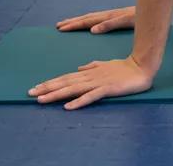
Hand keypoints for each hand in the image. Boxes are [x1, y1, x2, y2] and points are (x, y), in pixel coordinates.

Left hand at [29, 55, 153, 109]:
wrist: (142, 66)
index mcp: (90, 71)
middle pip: (66, 83)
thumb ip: (93, 66)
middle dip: (47, 88)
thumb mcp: (106, 65)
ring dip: (57, 94)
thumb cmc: (125, 67)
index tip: (35, 87)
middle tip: (30, 93)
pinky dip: (79, 101)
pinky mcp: (108, 89)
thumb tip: (79, 68)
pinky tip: (68, 107)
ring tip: (41, 100)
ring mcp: (99, 82)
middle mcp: (91, 76)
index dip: (51, 83)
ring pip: (74, 89)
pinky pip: (91, 96)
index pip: (66, 78)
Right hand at [56, 6, 135, 33]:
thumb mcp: (126, 20)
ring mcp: (112, 15)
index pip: (88, 20)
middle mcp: (109, 15)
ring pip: (92, 18)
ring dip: (80, 21)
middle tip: (58, 25)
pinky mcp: (117, 17)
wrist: (153, 9)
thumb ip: (110, 24)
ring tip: (67, 24)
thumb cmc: (141, 16)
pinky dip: (89, 21)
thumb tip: (92, 29)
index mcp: (109, 16)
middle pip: (87, 18)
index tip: (61, 28)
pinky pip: (98, 19)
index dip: (74, 24)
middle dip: (73, 22)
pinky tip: (88, 26)